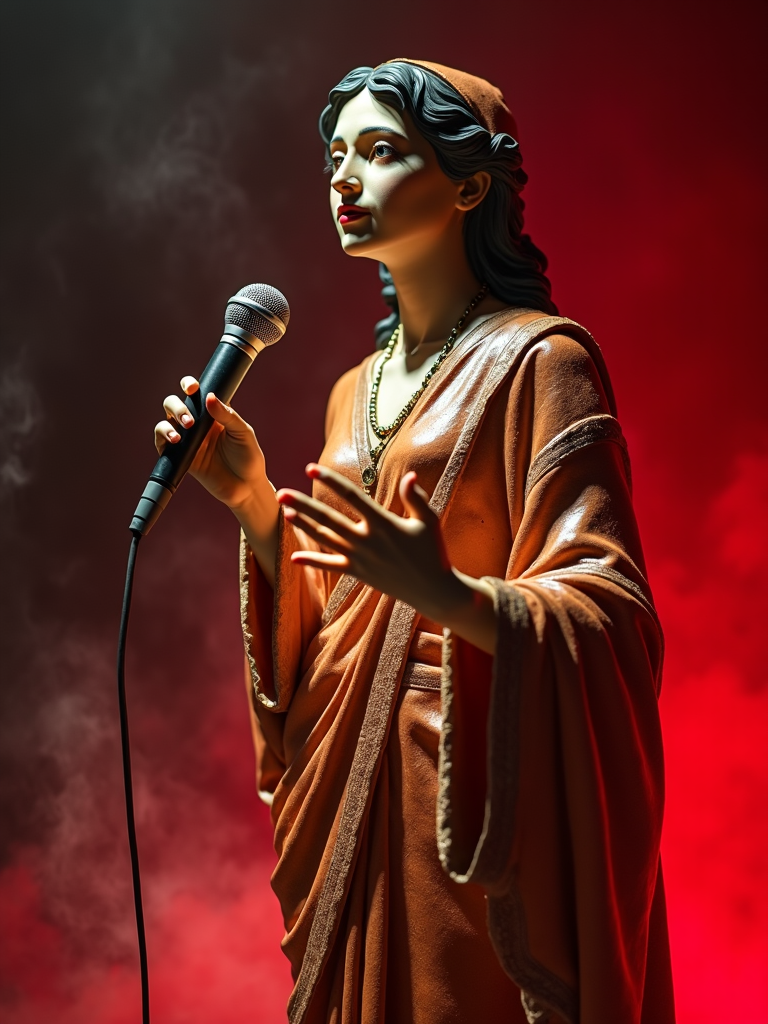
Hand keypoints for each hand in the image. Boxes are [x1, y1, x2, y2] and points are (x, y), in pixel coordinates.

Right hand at [154, 375, 267, 509]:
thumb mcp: (243, 433)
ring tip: (185, 430)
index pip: (196, 394)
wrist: (246, 488)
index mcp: (213, 414)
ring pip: (166, 421)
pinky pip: (162, 443)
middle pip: (174, 404)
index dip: (189, 386)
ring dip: (170, 422)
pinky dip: (163, 437)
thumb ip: (227, 415)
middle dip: (177, 406)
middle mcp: (197, 425)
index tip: (191, 388)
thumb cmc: (249, 458)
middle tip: (190, 420)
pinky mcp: (181, 457)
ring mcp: (188, 441)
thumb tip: (209, 396)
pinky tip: (176, 440)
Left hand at [276, 464, 462, 621]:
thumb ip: (415, 497)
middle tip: (280, 493)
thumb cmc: (433, 552)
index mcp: (383, 523)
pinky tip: (294, 557)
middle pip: (328, 518)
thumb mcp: (428, 521)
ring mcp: (360, 558)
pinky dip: (313, 561)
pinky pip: (331, 566)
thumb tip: (408, 476)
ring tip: (286, 512)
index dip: (329, 480)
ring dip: (304, 526)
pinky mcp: (358, 573)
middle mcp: (367, 540)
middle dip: (303, 504)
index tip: (310, 468)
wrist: (432, 590)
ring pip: (326, 538)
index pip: (350, 496)